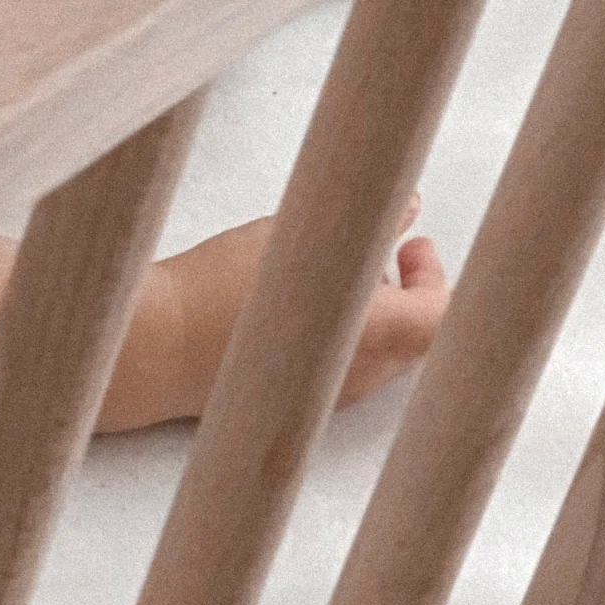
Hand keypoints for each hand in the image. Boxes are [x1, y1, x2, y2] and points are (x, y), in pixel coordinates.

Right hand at [151, 199, 452, 423]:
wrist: (158, 347)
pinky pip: (339, 364)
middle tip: (389, 248)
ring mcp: (327, 396)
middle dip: (409, 287)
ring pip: (378, 350)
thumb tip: (404, 204)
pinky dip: (339, 330)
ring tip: (334, 266)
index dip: (439, 276)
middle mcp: (362, 375)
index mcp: (377, 337)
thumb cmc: (224, 292)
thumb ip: (366, 219)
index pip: (446, 316)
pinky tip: (296, 299)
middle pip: (417, 336)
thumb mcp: (301, 234)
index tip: (414, 244)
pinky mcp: (292, 401)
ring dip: (374, 308)